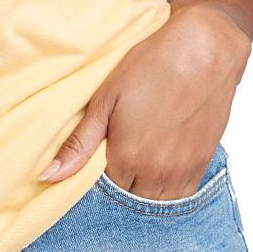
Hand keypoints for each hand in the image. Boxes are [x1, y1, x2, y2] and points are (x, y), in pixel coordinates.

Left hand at [37, 2, 250, 197]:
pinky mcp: (204, 163)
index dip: (95, 180)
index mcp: (128, 159)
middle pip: (130, 201)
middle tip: (116, 158)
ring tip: (137, 162)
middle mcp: (157, 173)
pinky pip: (183, 196)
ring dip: (144, 190)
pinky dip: (168, 188)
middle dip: (119, 188)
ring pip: (157, 203)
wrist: (204, 48)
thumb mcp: (106, 98)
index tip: (95, 161)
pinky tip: (160, 164)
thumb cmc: (152, 65)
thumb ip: (79, 143)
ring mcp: (184, 171)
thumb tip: (47, 175)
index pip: (103, 194)